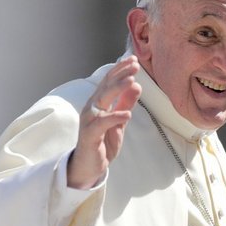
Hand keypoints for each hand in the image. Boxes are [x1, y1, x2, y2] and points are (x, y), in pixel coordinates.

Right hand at [67, 56, 141, 188]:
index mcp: (98, 102)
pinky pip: (102, 123)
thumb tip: (137, 85)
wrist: (90, 165)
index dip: (120, 70)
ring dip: (117, 89)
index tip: (133, 59)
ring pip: (102, 100)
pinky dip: (115, 117)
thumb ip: (126, 103)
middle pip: (106, 86)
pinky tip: (128, 114)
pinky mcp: (90, 135)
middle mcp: (91, 108)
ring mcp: (89, 120)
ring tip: (132, 80)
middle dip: (120, 74)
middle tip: (135, 65)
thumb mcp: (119, 120)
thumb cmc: (103, 141)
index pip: (109, 81)